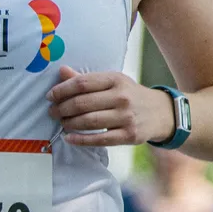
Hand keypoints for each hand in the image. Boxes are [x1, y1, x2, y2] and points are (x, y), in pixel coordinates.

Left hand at [47, 65, 175, 145]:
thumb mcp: (113, 82)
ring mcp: (126, 117)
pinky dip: (80, 140)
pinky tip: (69, 138)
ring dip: (68, 123)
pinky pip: (99, 139)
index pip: (82, 83)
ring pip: (88, 121)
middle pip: (82, 103)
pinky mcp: (129, 135)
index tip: (50, 96)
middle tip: (53, 112)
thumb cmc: (130, 95)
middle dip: (61, 109)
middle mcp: (122, 97)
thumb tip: (61, 71)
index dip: (61, 90)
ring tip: (62, 123)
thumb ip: (87, 79)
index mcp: (116, 80)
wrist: (162, 112)